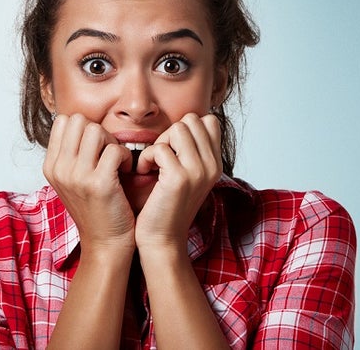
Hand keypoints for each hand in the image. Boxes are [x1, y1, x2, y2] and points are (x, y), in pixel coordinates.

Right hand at [43, 113, 135, 253]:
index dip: (84, 128)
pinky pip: (115, 149)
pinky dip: (126, 156)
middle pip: (78, 120)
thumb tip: (82, 123)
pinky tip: (127, 170)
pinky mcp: (99, 184)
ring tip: (117, 161)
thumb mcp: (72, 180)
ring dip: (112, 141)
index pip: (63, 121)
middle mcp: (59, 169)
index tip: (95, 147)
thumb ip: (72, 153)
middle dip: (98, 131)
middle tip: (108, 152)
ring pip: (95, 130)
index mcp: (51, 166)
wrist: (105, 243)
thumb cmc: (95, 208)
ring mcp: (77, 176)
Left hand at [133, 113, 221, 250]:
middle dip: (170, 133)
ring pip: (177, 128)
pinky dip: (146, 158)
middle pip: (191, 120)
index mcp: (215, 163)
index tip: (172, 150)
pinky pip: (159, 148)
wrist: (161, 239)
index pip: (208, 120)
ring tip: (153, 164)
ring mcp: (198, 171)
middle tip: (160, 157)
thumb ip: (190, 150)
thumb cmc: (166, 205)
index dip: (185, 129)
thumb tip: (183, 122)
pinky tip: (144, 173)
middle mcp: (212, 166)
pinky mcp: (179, 178)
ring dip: (159, 143)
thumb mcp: (186, 174)